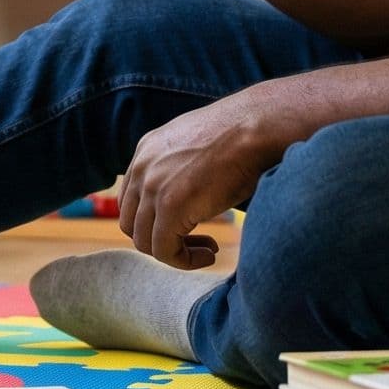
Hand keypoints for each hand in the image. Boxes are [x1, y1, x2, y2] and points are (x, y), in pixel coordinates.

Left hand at [118, 97, 275, 268]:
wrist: (256, 128)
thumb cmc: (240, 137)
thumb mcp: (197, 147)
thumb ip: (181, 167)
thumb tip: (188, 193)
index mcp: (146, 151)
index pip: (133, 200)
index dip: (155, 221)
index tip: (186, 227)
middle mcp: (142, 168)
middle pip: (132, 223)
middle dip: (161, 240)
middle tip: (195, 243)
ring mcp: (152, 187)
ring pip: (145, 241)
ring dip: (175, 253)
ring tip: (206, 250)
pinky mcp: (170, 206)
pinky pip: (165, 251)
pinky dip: (185, 261)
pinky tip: (210, 254)